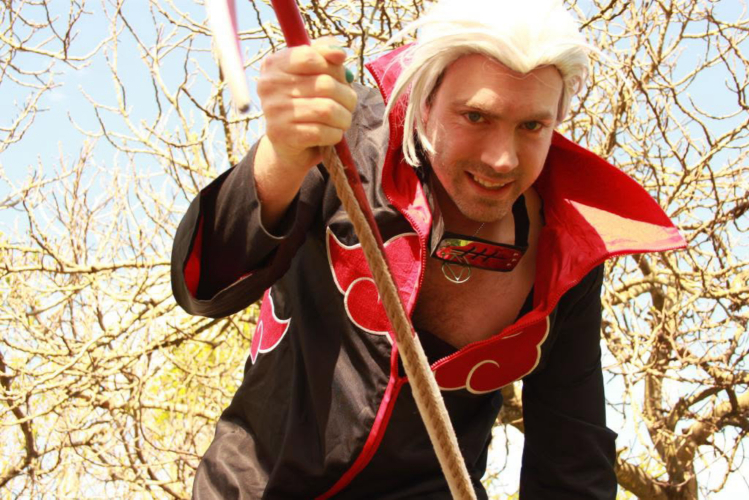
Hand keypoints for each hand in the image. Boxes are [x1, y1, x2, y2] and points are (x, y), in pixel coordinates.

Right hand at [257, 37, 357, 172]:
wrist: (287, 145)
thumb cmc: (304, 102)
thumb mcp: (312, 73)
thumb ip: (325, 54)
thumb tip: (340, 53)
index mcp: (274, 64)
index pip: (311, 56)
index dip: (334, 68)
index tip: (342, 78)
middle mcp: (269, 85)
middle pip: (325, 84)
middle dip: (347, 96)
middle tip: (348, 105)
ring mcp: (273, 111)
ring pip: (327, 109)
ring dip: (344, 117)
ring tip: (343, 120)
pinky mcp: (282, 135)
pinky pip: (322, 132)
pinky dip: (335, 134)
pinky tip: (332, 134)